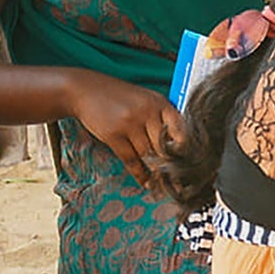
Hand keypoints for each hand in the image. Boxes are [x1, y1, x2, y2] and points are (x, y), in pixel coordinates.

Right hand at [68, 72, 183, 191]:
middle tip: (178, 180)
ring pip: (148, 154)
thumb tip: (178, 144)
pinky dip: (140, 174)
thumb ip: (161, 116)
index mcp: (160, 102)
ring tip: (162, 184)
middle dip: (170, 164)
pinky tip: (145, 182)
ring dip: (155, 171)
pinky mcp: (113, 135)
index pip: (181, 129)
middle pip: (165, 145)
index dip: (185, 148)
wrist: (85, 90)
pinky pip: (131, 160)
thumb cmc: (118, 96)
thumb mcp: (145, 99)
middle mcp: (147, 112)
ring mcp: (129, 123)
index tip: (190, 162)